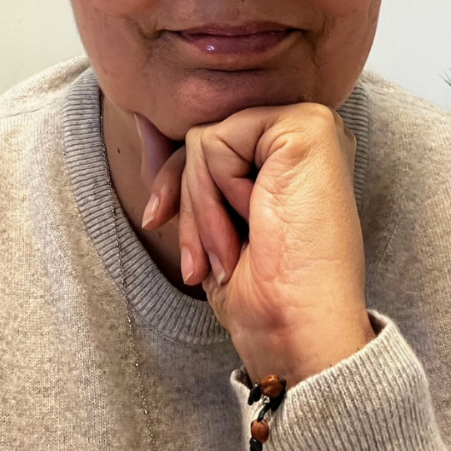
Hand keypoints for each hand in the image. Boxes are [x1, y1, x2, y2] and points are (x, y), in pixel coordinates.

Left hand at [138, 103, 374, 384]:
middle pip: (205, 139)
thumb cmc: (262, 291)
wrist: (297, 330)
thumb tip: (141, 120)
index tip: (158, 222)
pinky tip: (255, 221)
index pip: (214, 143)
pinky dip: (217, 192)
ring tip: (228, 254)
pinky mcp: (304, 126)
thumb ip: (182, 167)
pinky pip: (216, 141)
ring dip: (202, 209)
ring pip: (204, 140)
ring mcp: (309, 123)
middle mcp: (306, 130)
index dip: (180, 184)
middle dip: (187, 202)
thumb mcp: (208, 222)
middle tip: (200, 263)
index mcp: (292, 152)